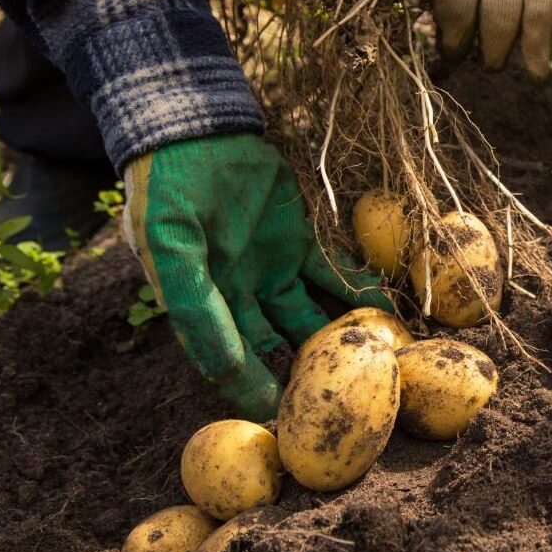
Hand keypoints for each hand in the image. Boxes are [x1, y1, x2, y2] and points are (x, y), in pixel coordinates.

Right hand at [122, 133, 392, 420]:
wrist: (193, 130)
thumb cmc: (167, 192)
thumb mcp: (169, 250)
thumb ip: (194, 308)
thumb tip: (225, 369)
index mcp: (200, 308)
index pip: (231, 362)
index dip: (255, 392)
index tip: (284, 421)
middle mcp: (238, 297)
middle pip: (276, 348)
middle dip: (305, 374)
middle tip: (340, 399)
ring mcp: (272, 270)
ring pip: (310, 317)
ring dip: (337, 339)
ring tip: (374, 363)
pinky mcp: (300, 242)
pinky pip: (333, 275)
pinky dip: (357, 292)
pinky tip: (384, 312)